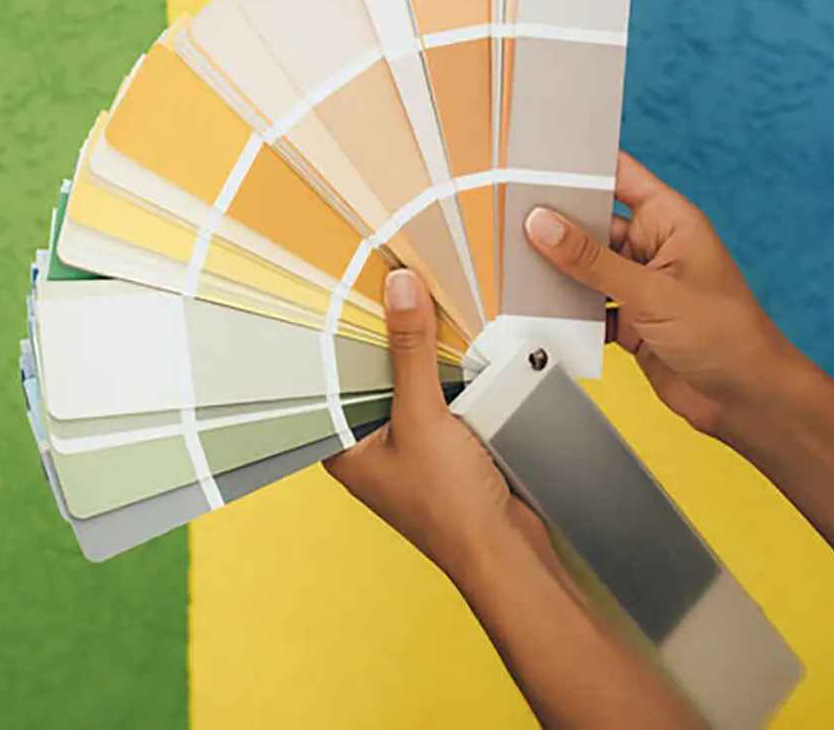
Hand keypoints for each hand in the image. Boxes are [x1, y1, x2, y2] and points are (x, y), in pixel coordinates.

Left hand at [323, 268, 547, 576]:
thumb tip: (400, 290)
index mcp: (342, 446)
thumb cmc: (449, 505)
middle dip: (379, 337)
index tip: (337, 288)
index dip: (332, 336)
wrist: (507, 552)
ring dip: (415, 351)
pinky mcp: (442, 445)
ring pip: (405, 383)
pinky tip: (451, 338)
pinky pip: (437, 396)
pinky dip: (445, 371)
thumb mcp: (424, 416)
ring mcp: (406, 446)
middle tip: (378, 280)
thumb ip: (411, 351)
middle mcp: (367, 445)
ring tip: (412, 296)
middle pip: (368, 376)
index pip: (326, 379)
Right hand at [523, 151, 807, 436]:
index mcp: (670, 221)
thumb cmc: (727, 336)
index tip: (536, 165)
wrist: (746, 401)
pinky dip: (569, 313)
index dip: (582, 167)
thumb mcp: (651, 291)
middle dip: (557, 227)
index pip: (619, 176)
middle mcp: (653, 248)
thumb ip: (592, 260)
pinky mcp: (630, 320)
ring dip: (560, 274)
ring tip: (521, 273)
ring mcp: (641, 285)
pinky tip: (549, 316)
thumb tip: (543, 225)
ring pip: (585, 268)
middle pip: (592, 225)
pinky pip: (587, 307)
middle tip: (511, 223)